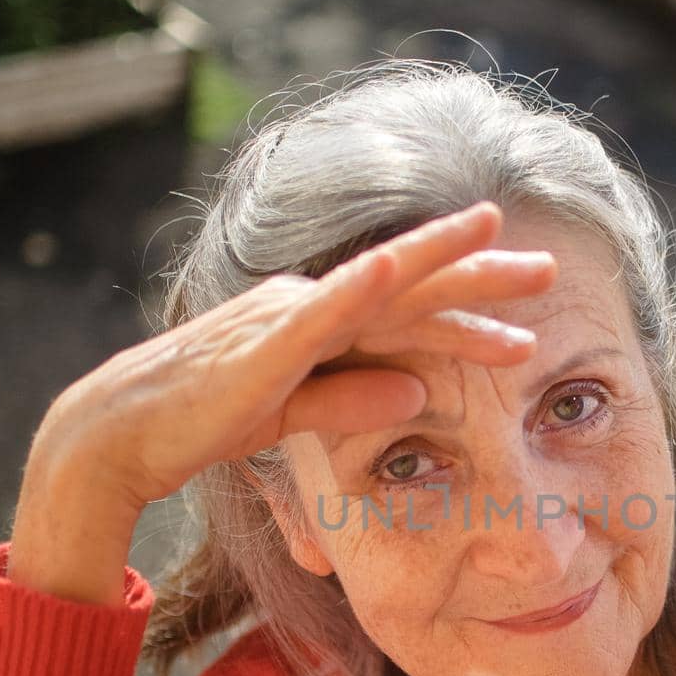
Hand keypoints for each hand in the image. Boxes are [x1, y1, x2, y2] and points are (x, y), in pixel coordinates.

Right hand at [10, 201, 555, 603]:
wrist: (124, 435)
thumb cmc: (202, 424)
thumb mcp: (295, 417)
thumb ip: (352, 399)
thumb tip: (420, 395)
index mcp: (318, 323)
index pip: (408, 314)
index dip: (468, 314)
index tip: (526, 327)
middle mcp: (311, 304)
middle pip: (412, 285)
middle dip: (483, 277)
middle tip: (551, 273)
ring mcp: (289, 313)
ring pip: (382, 280)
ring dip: (443, 258)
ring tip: (501, 240)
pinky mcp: (266, 337)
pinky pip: (324, 305)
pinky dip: (365, 282)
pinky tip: (406, 261)